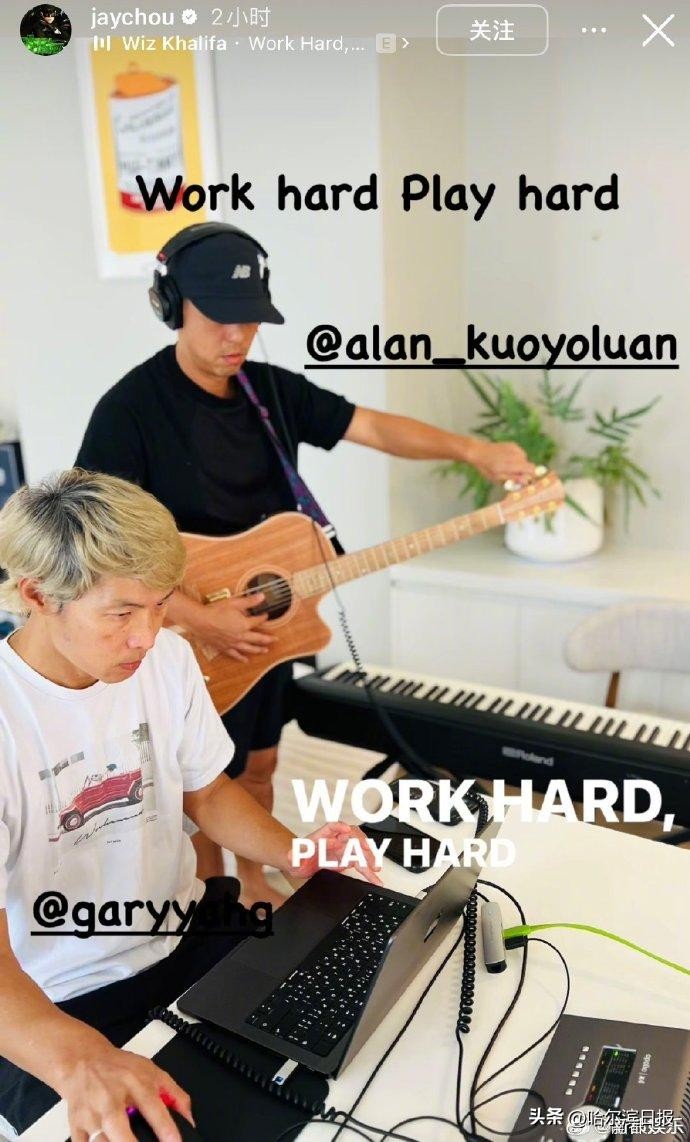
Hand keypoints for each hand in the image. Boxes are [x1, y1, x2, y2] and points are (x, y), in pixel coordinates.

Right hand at [59, 1043, 192, 1141]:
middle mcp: (111, 1097)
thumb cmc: (119, 1068)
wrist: (82, 1059)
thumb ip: (174, 1094)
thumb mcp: (151, 1071)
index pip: (152, 1105)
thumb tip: (190, 1119)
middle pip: (116, 1123)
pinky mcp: (76, 1124)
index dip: (165, 1127)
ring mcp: (90, 1112)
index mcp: (134, 1083)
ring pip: (97, 1138)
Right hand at [195, 594, 275, 662]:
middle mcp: (241, 636)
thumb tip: (262, 597)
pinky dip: (241, 658)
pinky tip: (245, 660)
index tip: (266, 616)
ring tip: (265, 651)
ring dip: (258, 650)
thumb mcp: (234, 603)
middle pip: (258, 638)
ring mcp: (233, 643)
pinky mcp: (225, 648)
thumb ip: (249, 601)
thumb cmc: (215, 611)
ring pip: (249, 649)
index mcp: (244, 624)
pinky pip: (235, 655)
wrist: (200, 621)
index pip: (258, 621)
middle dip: (268, 639)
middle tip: (275, 640)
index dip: (263, 618)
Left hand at [288, 822, 382, 884]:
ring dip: (369, 859)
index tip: (346, 830)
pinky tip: (375, 877)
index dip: (339, 827)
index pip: (332, 827)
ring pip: (359, 851)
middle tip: (367, 852)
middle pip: (351, 836)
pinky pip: (360, 863)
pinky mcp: (347, 859)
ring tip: (376, 869)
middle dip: (360, 843)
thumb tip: (293, 854)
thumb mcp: (294, 857)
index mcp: (322, 836)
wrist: (301, 864)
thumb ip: (295, 855)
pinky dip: (368, 870)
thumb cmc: (298, 856)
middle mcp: (335, 840)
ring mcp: (343, 849)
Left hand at [464, 439, 535, 483]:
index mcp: (511, 465)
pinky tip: (507, 459)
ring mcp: (515, 448)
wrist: (478, 452)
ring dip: (520, 464)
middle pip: (529, 464)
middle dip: (525, 471)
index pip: (531, 469)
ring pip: (525, 459)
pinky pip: (521, 453)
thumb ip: (513, 478)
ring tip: (508, 466)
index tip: (527, 480)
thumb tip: (526, 481)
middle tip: (515, 475)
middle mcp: (515, 455)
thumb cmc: (486, 468)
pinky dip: (517, 457)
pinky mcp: (513, 444)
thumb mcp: (498, 477)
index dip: (531, 475)